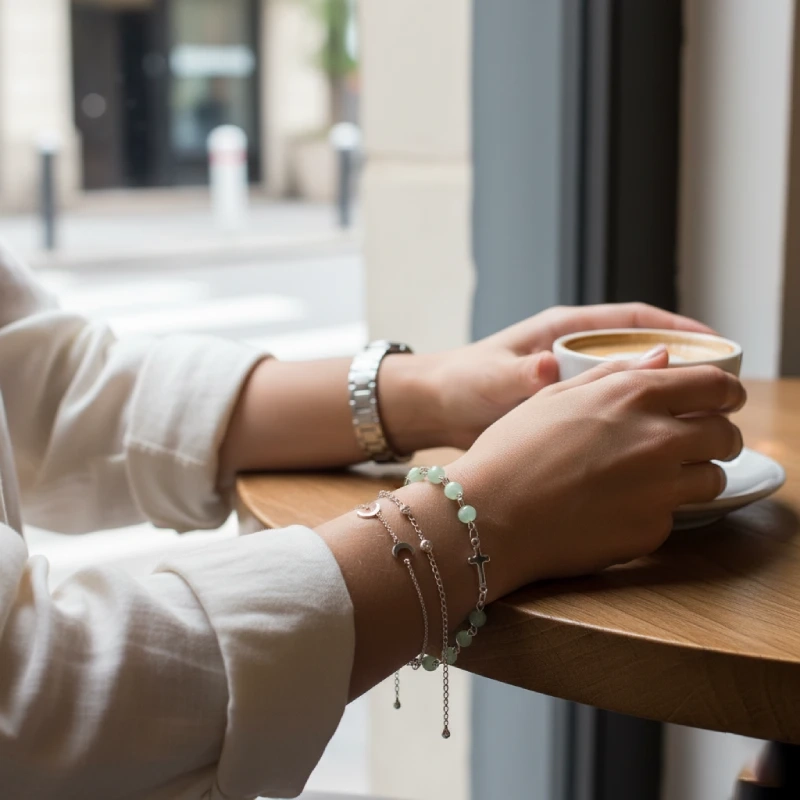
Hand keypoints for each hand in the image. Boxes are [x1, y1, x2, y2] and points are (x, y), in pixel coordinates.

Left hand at [403, 302, 714, 449]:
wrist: (436, 409)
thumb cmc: (461, 384)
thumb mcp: (492, 379)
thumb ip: (521, 374)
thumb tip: (547, 367)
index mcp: (562, 330)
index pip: (634, 319)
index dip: (677, 327)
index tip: (715, 343)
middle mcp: (572, 349)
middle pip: (640, 350)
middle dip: (681, 364)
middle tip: (721, 388)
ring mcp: (571, 378)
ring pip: (629, 381)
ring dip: (661, 393)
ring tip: (700, 416)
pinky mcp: (565, 406)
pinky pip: (612, 407)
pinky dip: (635, 417)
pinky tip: (654, 441)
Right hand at [446, 348, 744, 595]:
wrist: (488, 515)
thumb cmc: (511, 451)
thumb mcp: (554, 397)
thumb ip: (614, 374)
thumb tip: (661, 359)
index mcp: (632, 396)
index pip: (715, 386)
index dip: (726, 392)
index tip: (723, 400)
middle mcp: (656, 440)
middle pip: (725, 435)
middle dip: (718, 436)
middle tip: (696, 442)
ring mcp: (658, 490)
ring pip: (712, 479)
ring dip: (694, 474)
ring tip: (655, 477)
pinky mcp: (650, 531)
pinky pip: (673, 515)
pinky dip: (655, 510)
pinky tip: (616, 507)